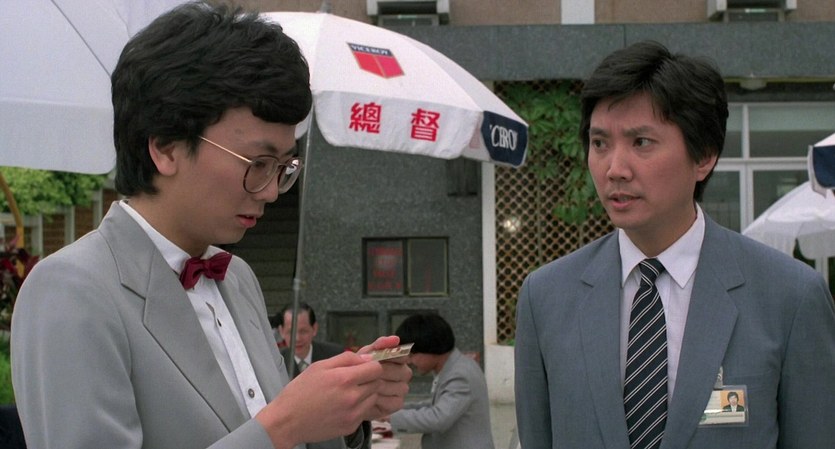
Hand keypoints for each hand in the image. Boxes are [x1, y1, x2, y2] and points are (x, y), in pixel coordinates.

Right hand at [256, 351, 383, 448]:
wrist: (287, 421)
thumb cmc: (300, 392)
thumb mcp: (319, 366)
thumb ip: (346, 359)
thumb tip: (366, 358)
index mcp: (344, 379)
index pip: (376, 369)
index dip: (371, 365)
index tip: (364, 367)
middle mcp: (352, 398)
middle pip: (377, 383)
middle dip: (369, 379)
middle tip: (353, 380)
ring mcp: (352, 414)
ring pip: (373, 398)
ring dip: (365, 394)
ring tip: (347, 394)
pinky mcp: (350, 426)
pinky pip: (364, 412)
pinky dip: (358, 408)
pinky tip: (342, 406)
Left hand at [357, 336, 411, 419]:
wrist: (346, 389)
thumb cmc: (357, 367)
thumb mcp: (366, 353)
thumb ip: (380, 344)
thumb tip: (396, 338)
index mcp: (398, 358)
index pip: (403, 355)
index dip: (392, 357)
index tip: (377, 359)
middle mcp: (403, 373)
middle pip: (403, 372)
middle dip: (385, 372)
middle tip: (368, 374)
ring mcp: (401, 388)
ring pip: (401, 387)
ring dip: (382, 387)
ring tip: (366, 386)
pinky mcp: (396, 403)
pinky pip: (395, 402)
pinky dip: (382, 400)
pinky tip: (369, 397)